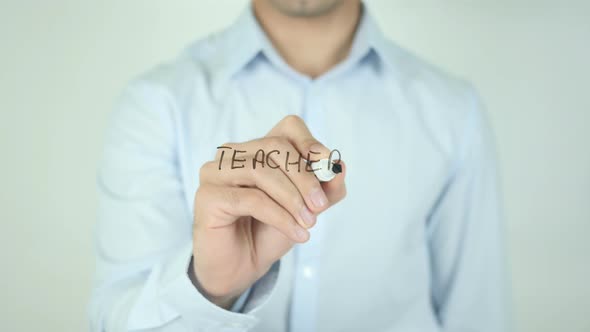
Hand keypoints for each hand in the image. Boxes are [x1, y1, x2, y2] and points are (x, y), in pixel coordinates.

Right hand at [191, 115, 345, 308]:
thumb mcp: (305, 208)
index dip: (309, 142)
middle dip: (304, 177)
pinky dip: (280, 217)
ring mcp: (215, 172)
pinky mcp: (208, 196)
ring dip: (292, 199)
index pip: (287, 127)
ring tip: (308, 223)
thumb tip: (340, 167)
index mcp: (257, 149)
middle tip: (320, 206)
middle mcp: (233, 154)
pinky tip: (296, 233)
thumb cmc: (268, 232)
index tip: (326, 165)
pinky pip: (251, 199)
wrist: (241, 268)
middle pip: (275, 146)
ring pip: (261, 171)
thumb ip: (325, 189)